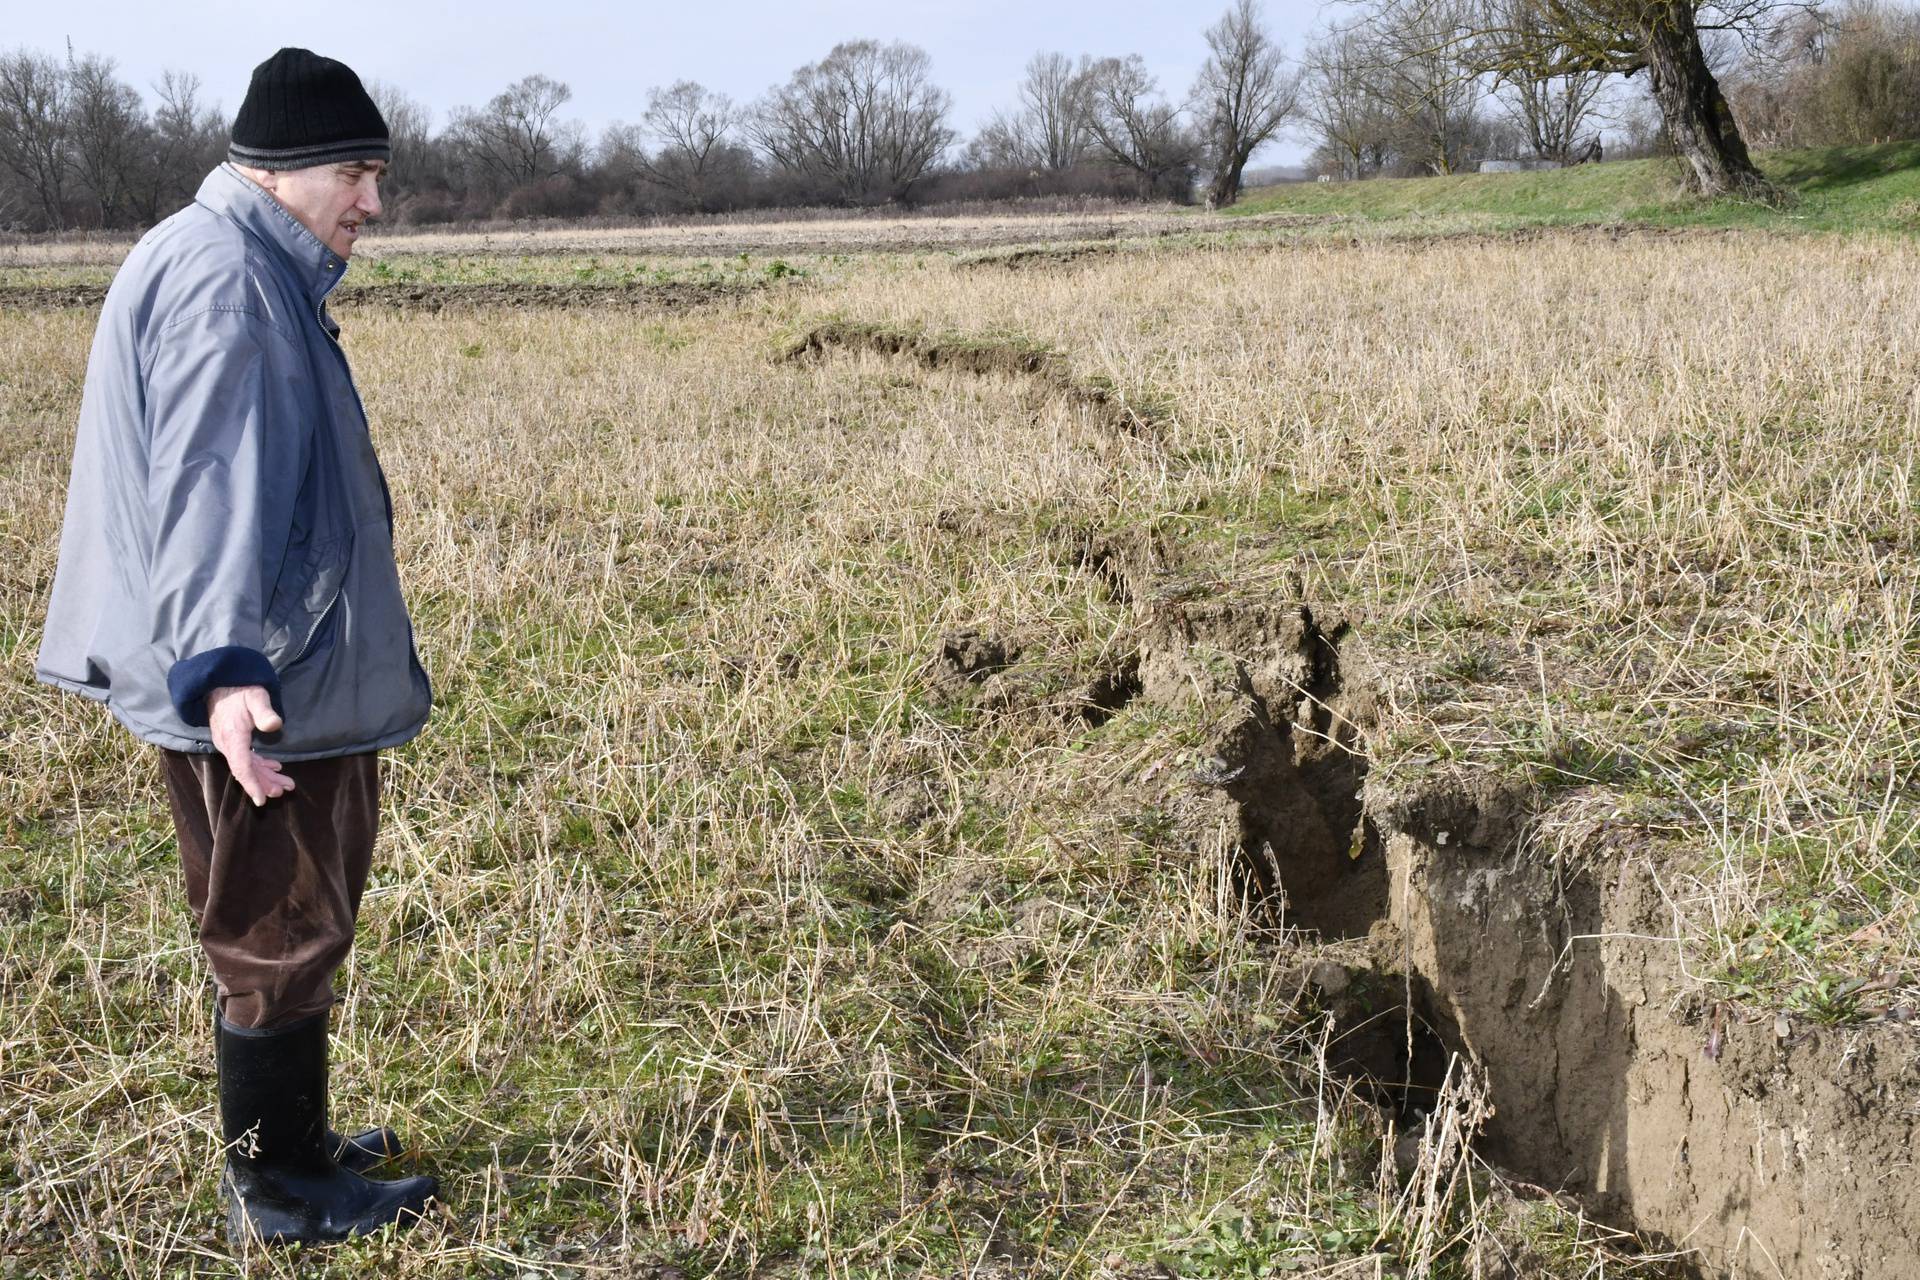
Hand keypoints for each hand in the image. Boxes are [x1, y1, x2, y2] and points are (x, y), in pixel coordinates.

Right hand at [207, 685, 295, 805]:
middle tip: (283, 791)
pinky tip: (274, 769)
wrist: (220, 682)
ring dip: (264, 776)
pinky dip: (260, 766)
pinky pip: (245, 758)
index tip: (261, 800)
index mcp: (232, 736)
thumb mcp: (255, 696)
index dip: (252, 784)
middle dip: (263, 783)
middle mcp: (227, 744)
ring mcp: (229, 743)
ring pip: (246, 766)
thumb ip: (264, 711)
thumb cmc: (240, 688)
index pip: (241, 766)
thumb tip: (274, 725)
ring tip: (283, 785)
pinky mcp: (233, 740)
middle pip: (245, 770)